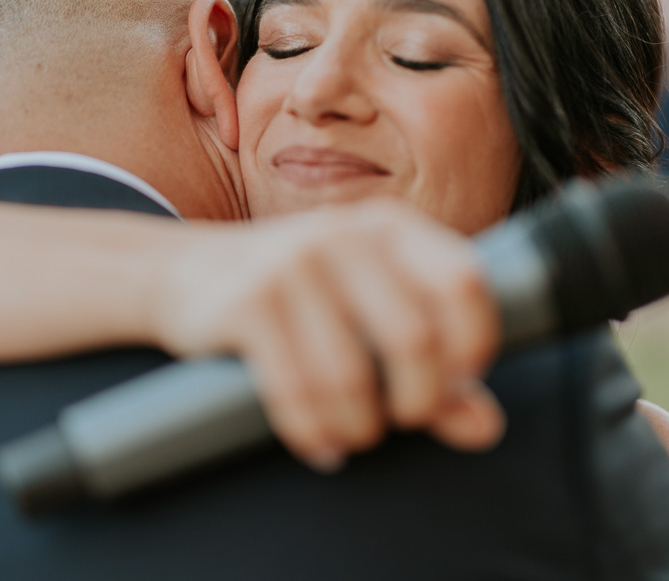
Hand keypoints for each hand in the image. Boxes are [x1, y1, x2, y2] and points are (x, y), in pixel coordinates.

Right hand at [151, 198, 505, 470]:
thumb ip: (433, 366)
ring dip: (360, 427)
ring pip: (352, 376)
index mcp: (390, 226)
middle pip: (415, 339)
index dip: (473, 347)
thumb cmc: (297, 297)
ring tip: (353, 434)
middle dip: (417, 403)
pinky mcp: (249, 301)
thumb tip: (485, 427)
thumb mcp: (367, 314)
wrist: (183, 272)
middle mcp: (345, 233)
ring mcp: (293, 264)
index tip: (456, 383)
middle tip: (400, 420)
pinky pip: (297, 390)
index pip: (464, 283)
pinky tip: (319, 442)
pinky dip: (314, 431)